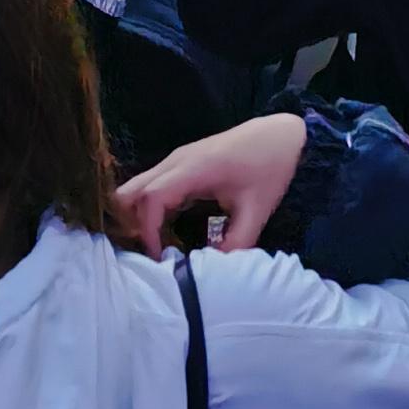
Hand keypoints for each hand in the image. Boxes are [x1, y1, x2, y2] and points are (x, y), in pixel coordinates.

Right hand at [115, 110, 308, 255]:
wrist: (278, 136)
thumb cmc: (268, 168)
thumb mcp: (257, 209)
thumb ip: (237, 241)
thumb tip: (214, 271)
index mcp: (194, 168)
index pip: (152, 197)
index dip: (148, 229)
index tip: (158, 257)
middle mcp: (177, 162)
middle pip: (132, 190)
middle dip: (130, 223)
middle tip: (144, 253)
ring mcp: (176, 161)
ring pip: (138, 188)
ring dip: (138, 217)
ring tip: (151, 248)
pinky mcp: (180, 166)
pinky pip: (151, 188)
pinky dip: (149, 211)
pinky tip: (162, 234)